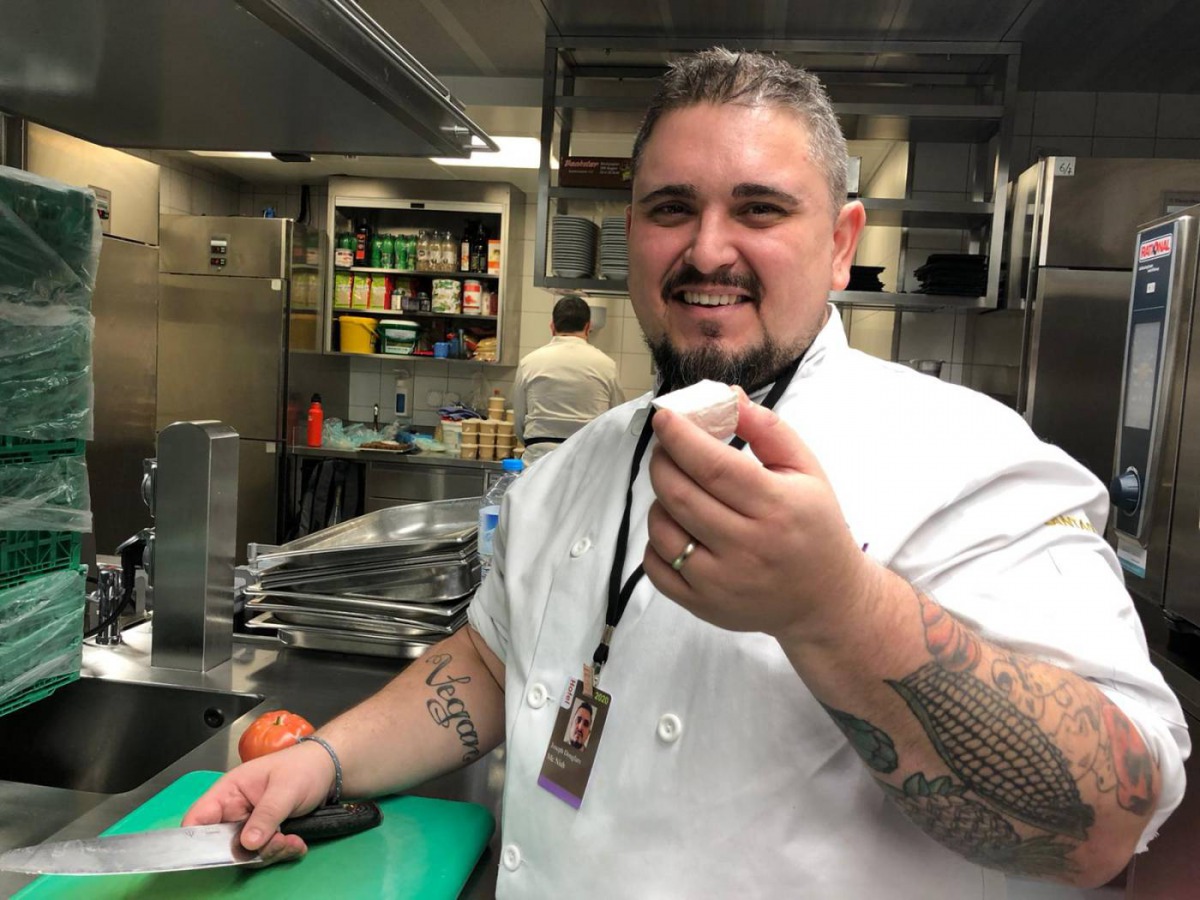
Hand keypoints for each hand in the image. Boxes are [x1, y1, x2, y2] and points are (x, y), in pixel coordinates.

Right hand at [181, 739, 335, 861]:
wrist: (329, 771)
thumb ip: (266, 815)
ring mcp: (249, 824)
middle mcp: (234, 810)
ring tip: (292, 841)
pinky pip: (264, 853)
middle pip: (222, 843)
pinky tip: (297, 844)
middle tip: (277, 842)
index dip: (196, 838)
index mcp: (229, 791)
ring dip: (270, 852)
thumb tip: (247, 844)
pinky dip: (280, 852)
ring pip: (246, 852)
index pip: (198, 817)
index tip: (217, 854)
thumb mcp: (285, 789)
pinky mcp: (265, 835)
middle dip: (248, 851)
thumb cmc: (303, 768)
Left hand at [644, 388, 878, 644]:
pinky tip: (679, 528)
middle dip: (663, 461)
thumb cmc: (814, 525)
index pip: (714, 466)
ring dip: (660, 499)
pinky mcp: (702, 606)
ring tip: (681, 490)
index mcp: (777, 507)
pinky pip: (656, 567)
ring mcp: (721, 581)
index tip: (664, 416)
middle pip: (680, 494)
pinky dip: (657, 540)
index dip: (681, 437)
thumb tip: (726, 396)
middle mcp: (747, 547)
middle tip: (667, 447)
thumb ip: (767, 429)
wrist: (826, 599)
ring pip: (662, 529)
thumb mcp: (806, 470)